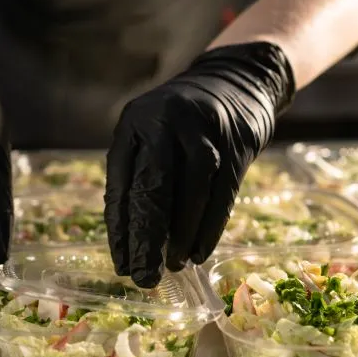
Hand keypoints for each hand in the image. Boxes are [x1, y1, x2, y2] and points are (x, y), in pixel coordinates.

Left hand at [104, 42, 294, 286]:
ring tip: (176, 264)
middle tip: (144, 276)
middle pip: (153, 185)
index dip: (120, 228)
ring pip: (192, 188)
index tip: (121, 264)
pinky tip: (201, 251)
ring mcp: (204, 128)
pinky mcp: (237, 140)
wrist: (235, 80)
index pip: (121, 182)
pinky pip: (223, 191)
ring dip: (183, 233)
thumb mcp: (151, 135)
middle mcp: (165, 121)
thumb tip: (135, 242)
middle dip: (147, 237)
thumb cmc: (182, 124)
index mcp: (134, 123)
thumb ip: (141, 176)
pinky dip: (211, 225)